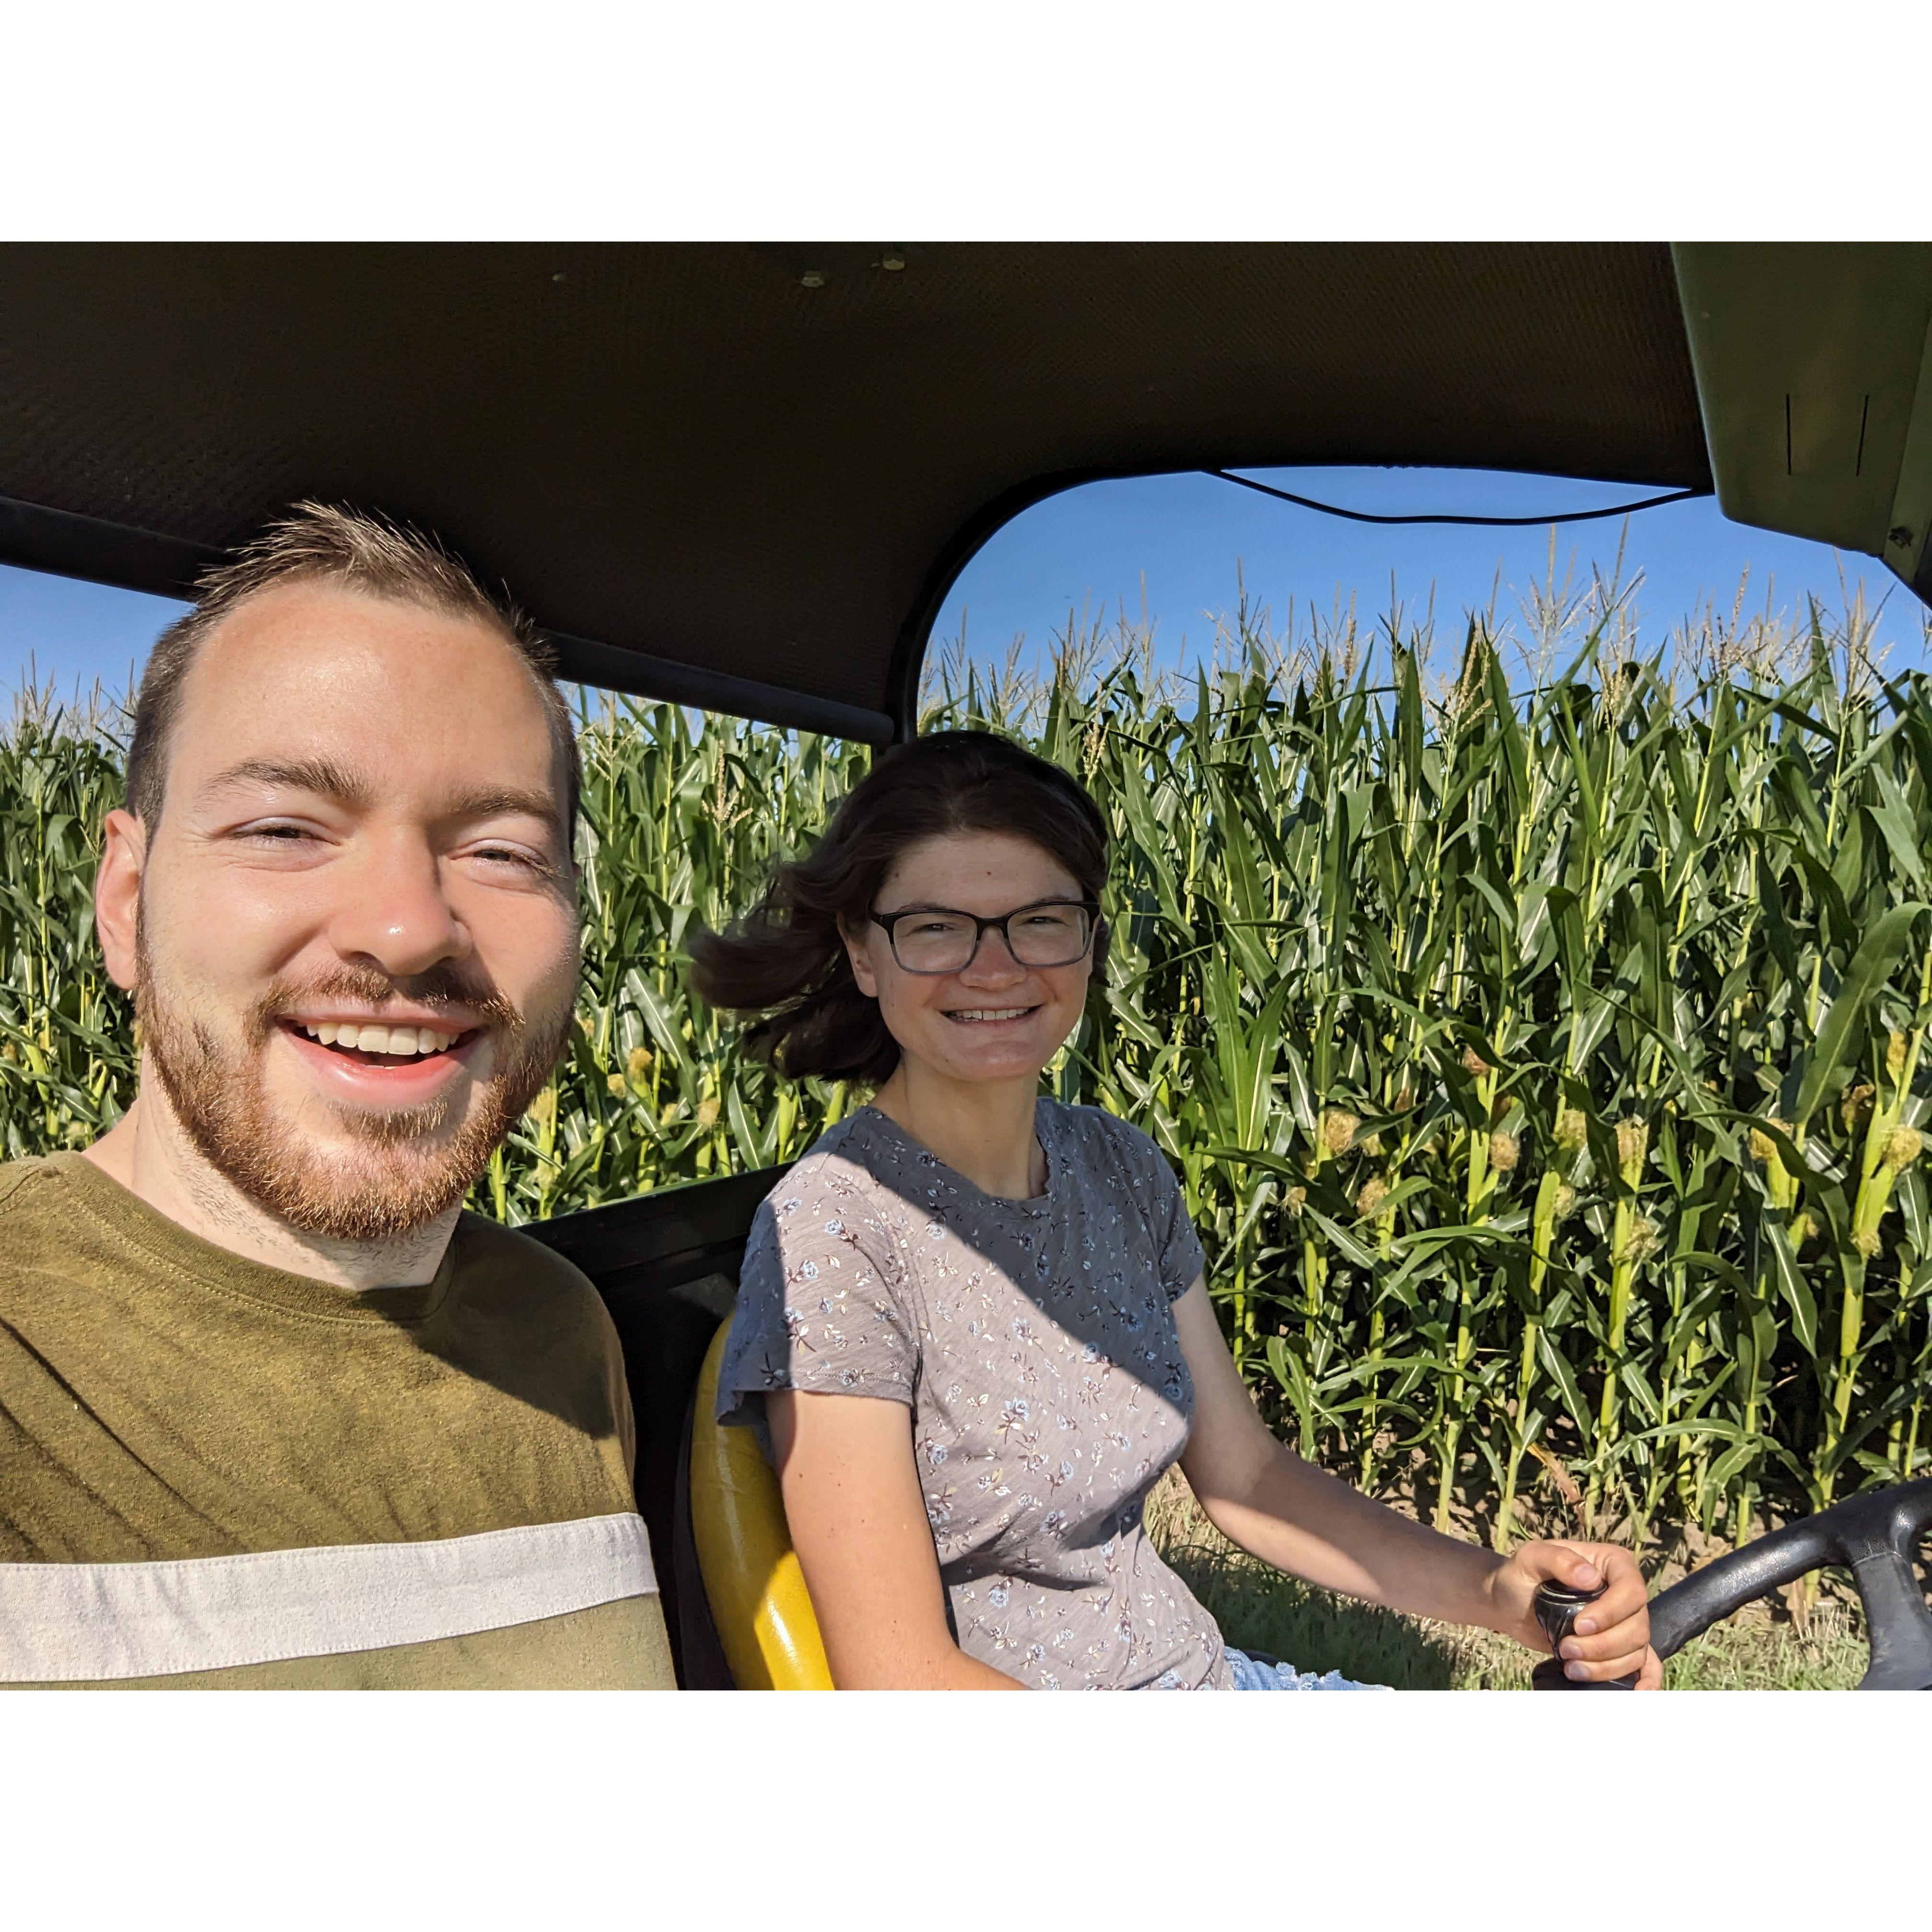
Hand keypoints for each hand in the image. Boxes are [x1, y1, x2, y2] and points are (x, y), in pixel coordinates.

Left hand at [1486, 1540, 1661, 1688]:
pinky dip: (1647, 1680)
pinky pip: (1646, 1665)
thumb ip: (1559, 1559)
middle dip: (1602, 1646)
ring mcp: (1624, 1622)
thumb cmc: (1520, 1575)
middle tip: (1566, 1649)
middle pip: (1636, 1627)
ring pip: (1636, 1651)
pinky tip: (1640, 1693)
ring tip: (1571, 1666)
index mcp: (1613, 1564)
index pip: (1631, 1591)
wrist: (1511, 1604)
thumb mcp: (1531, 1557)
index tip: (1578, 1626)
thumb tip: (1591, 1578)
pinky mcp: (1619, 1647)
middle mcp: (1626, 1592)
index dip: (1610, 1613)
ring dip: (1605, 1666)